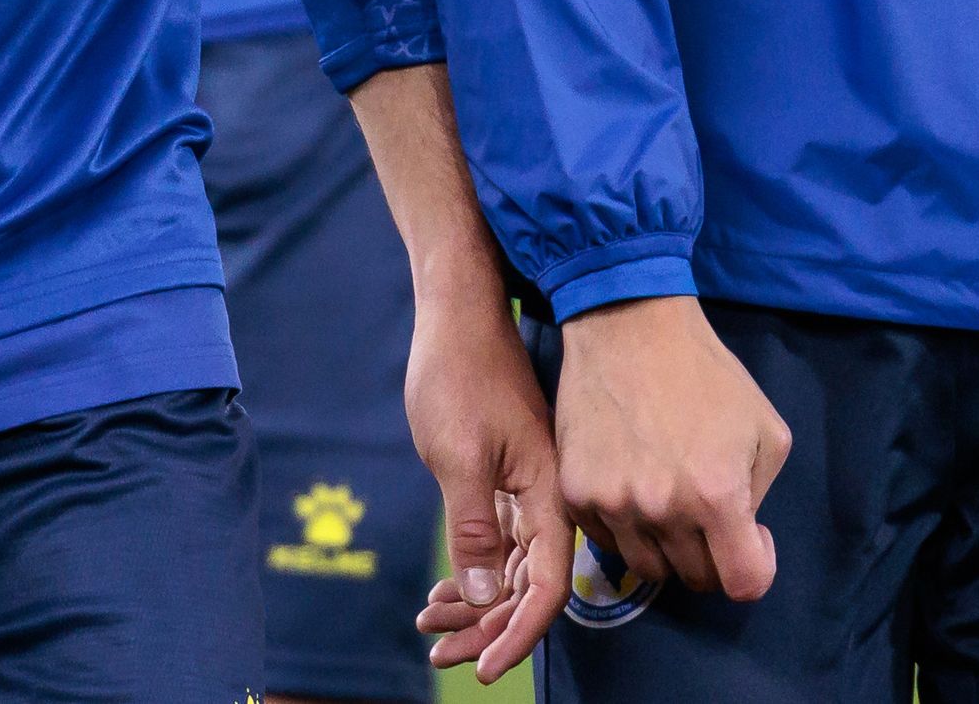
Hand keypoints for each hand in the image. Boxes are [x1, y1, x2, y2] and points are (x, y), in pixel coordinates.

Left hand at [405, 287, 568, 682]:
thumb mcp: (459, 455)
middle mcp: (548, 495)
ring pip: (511, 566)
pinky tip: (440, 592)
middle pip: (527, 585)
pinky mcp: (507, 476)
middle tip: (440, 654)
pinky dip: (471, 570)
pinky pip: (498, 541)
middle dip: (487, 627)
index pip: (545, 585)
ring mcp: (528, 486)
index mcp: (549, 490)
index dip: (518, 632)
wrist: (458, 310)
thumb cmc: (459, 374)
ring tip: (430, 629)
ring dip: (475, 603)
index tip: (485, 667)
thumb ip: (474, 526)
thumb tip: (484, 596)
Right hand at [551, 296, 790, 602]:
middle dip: (711, 555)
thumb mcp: (766, 428)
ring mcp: (614, 505)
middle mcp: (664, 510)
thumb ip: (762, 492)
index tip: (750, 539)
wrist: (629, 328)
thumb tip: (743, 533)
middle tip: (707, 514)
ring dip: (666, 548)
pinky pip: (606, 541)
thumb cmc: (707, 374)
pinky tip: (632, 487)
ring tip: (667, 502)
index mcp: (718, 495)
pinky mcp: (576, 494)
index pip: (744, 583)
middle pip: (694, 579)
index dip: (755, 569)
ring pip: (647, 568)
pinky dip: (625, 528)